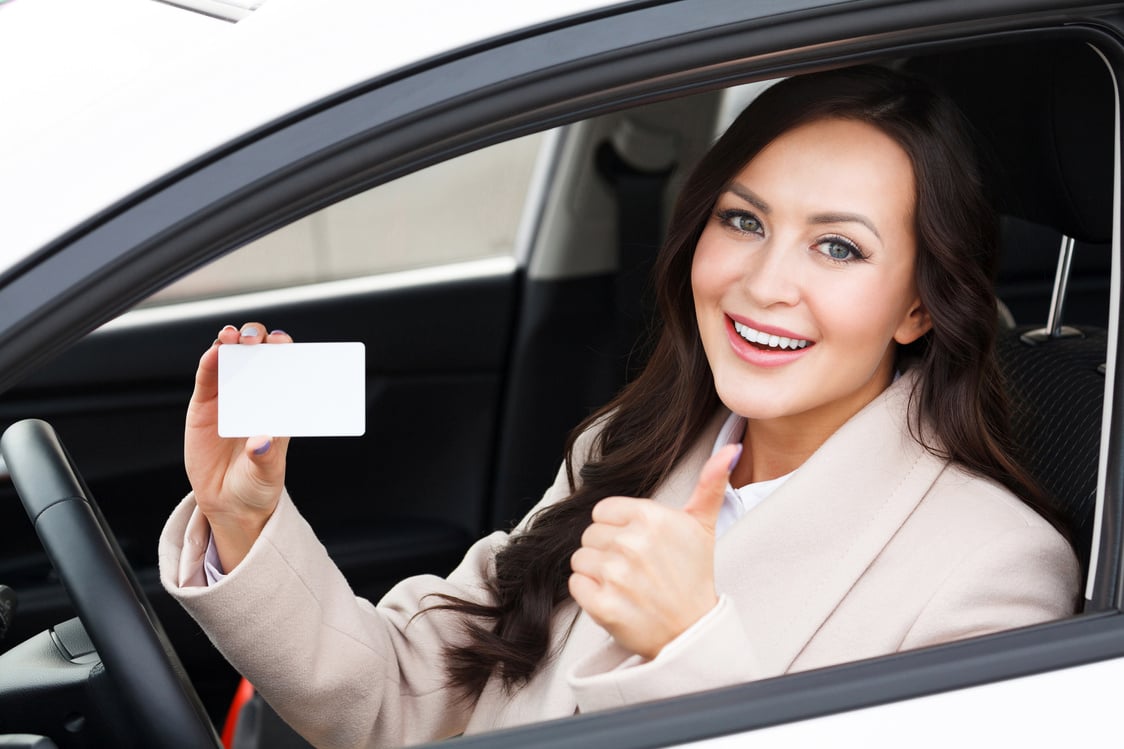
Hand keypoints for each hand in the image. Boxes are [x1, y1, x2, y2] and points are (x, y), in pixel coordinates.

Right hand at [184, 322, 292, 570]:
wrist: (228, 503)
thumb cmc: (257, 484)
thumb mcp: (266, 472)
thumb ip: (265, 457)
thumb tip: (262, 441)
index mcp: (278, 405)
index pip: (285, 368)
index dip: (284, 351)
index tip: (283, 343)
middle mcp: (255, 394)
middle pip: (258, 355)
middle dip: (258, 339)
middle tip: (257, 339)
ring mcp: (229, 397)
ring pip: (231, 358)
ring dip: (232, 342)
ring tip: (233, 336)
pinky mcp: (204, 405)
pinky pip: (207, 377)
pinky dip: (210, 361)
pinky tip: (214, 352)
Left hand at [569, 444, 740, 659]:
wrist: (692, 631)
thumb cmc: (693, 576)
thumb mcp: (703, 526)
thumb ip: (711, 484)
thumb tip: (731, 449)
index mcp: (651, 517)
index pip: (603, 511)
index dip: (617, 529)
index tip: (638, 546)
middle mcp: (632, 542)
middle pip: (589, 535)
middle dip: (607, 551)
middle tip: (635, 569)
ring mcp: (616, 575)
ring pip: (580, 559)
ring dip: (597, 574)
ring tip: (626, 585)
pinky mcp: (603, 604)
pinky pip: (575, 585)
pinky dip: (590, 595)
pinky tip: (616, 599)